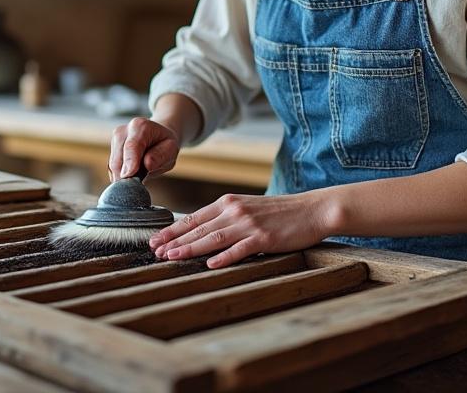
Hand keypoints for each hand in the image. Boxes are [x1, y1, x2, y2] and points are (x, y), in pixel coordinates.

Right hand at [108, 117, 179, 180]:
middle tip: (140, 183)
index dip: (129, 162)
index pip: (131, 146)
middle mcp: (123, 131)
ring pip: (113, 166)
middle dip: (126, 175)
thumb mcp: (171, 149)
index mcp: (140, 126)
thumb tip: (147, 165)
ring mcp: (114, 141)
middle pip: (118, 159)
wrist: (156, 137)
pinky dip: (121, 175)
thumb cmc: (164, 143)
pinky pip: (112, 169)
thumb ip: (160, 156)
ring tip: (140, 174)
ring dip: (125, 176)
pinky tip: (133, 172)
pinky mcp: (110, 151)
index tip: (129, 175)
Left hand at [149, 190, 337, 267]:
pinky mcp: (264, 238)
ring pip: (213, 238)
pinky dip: (224, 257)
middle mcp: (235, 211)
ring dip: (190, 248)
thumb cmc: (279, 213)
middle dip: (174, 241)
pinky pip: (240, 249)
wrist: (312, 210)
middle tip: (155, 252)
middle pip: (198, 228)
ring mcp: (249, 224)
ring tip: (172, 258)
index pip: (194, 217)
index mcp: (228, 203)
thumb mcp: (247, 208)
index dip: (173, 230)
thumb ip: (225, 217)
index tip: (155, 240)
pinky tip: (210, 264)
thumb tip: (200, 231)